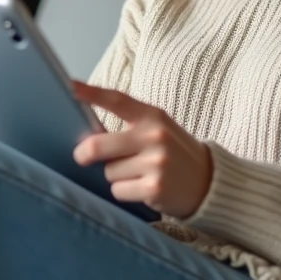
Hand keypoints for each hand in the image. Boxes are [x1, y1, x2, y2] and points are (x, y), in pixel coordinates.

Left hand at [71, 81, 212, 218]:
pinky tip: (142, 189)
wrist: (210, 183)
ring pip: (108, 172)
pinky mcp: (154, 188)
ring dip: (115, 176)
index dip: (91, 93)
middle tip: (82, 156)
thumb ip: (128, 127)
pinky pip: (118, 191)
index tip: (70, 86)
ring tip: (137, 174)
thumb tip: (86, 135)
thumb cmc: (174, 154)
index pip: (117, 100)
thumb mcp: (158, 130)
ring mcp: (156, 162)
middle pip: (97, 145)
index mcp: (153, 116)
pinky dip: (125, 192)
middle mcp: (154, 136)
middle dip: (84, 153)